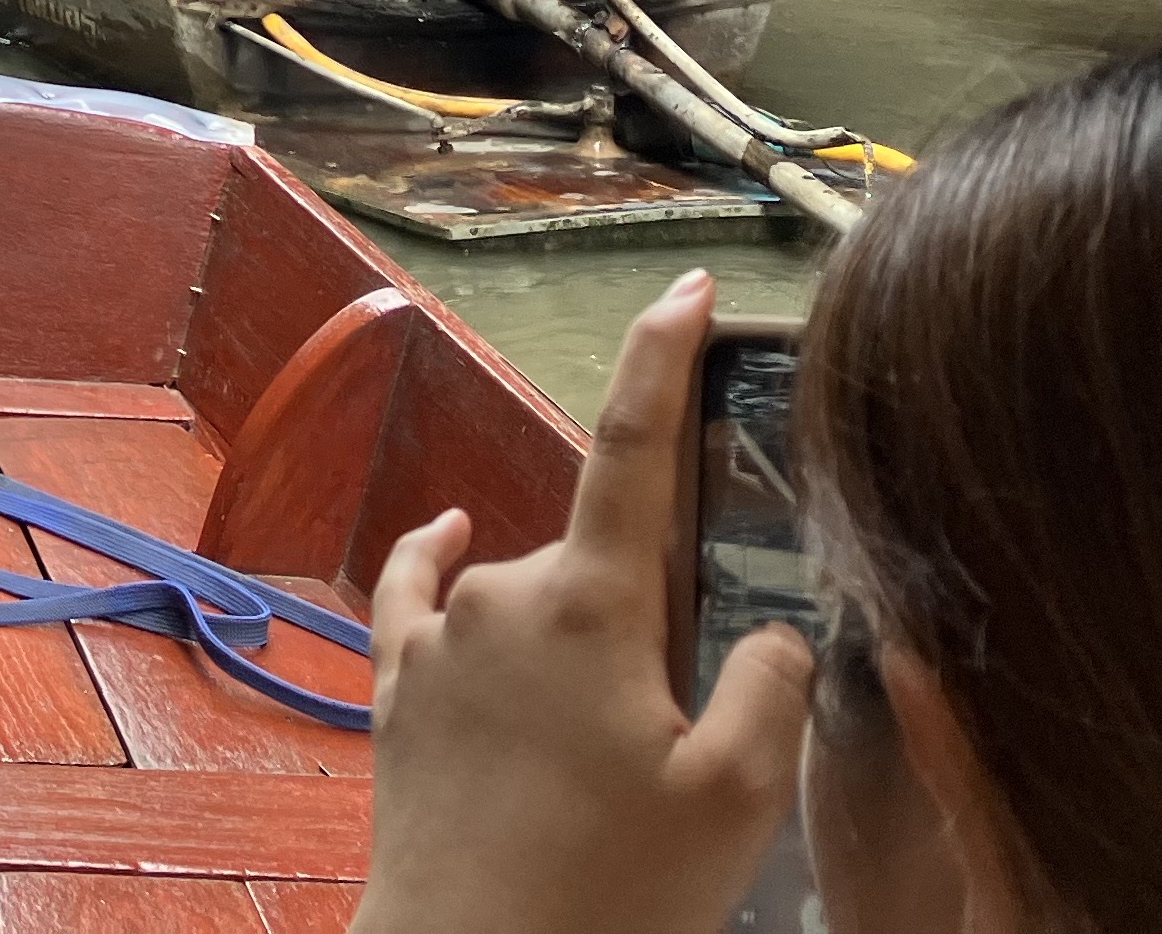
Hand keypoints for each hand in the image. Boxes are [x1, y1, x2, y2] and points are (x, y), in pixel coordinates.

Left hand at [350, 271, 812, 933]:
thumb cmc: (609, 894)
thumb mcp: (734, 802)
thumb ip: (767, 693)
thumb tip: (768, 630)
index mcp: (591, 606)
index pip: (635, 447)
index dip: (662, 357)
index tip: (683, 288)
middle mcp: (501, 593)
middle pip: (600, 560)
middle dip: (653, 615)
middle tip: (682, 733)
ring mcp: (438, 637)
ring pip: (531, 598)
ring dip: (578, 647)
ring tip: (608, 770)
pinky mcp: (393, 684)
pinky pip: (418, 593)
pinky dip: (440, 559)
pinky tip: (453, 534)